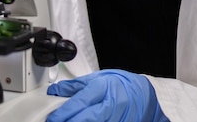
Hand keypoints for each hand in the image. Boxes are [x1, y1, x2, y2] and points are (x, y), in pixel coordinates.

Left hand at [46, 69, 168, 121]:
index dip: (65, 113)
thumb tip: (55, 91)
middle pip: (89, 118)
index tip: (53, 119)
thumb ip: (75, 86)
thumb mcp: (97, 79)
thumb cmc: (119, 85)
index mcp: (104, 87)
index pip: (81, 101)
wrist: (143, 95)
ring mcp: (119, 117)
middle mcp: (112, 103)